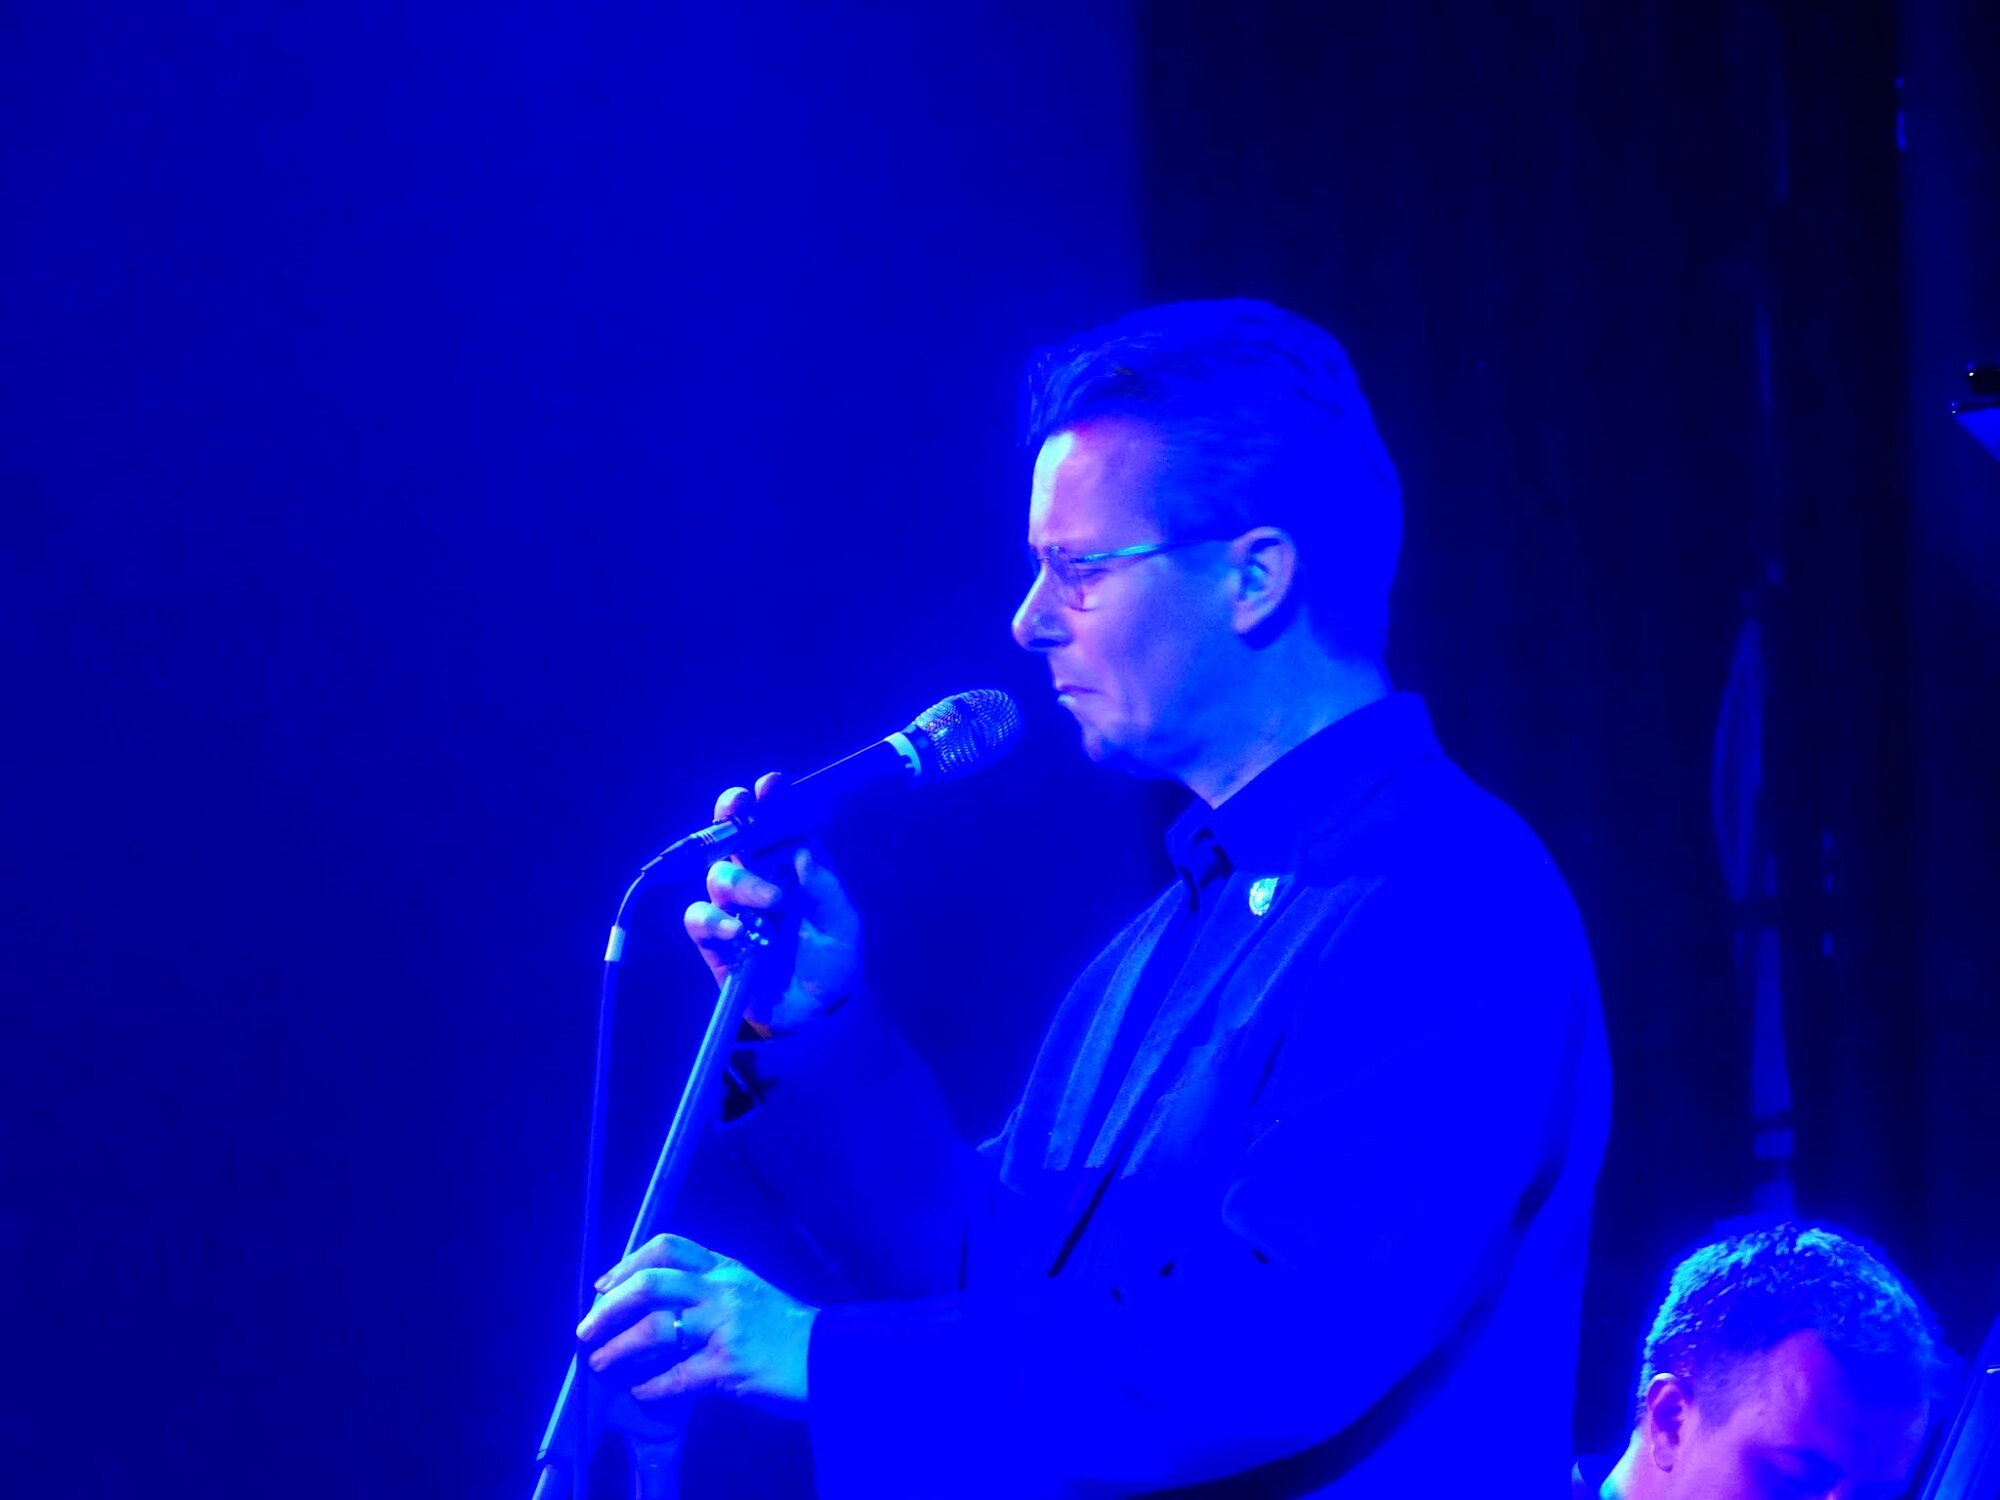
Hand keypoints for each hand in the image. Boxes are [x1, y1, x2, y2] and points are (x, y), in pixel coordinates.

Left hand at [576, 1233, 816, 1417]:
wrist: (831, 1360)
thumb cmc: (787, 1332)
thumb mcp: (750, 1295)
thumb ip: (709, 1293)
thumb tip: (654, 1309)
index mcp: (726, 1269)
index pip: (668, 1247)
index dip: (627, 1264)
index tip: (603, 1287)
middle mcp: (723, 1290)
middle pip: (651, 1284)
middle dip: (610, 1308)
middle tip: (587, 1329)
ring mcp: (727, 1326)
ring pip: (656, 1329)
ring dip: (618, 1349)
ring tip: (601, 1364)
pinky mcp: (730, 1364)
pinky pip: (675, 1376)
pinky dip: (650, 1387)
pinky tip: (641, 1393)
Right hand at [682, 773, 862, 1033]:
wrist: (816, 1018)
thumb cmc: (832, 963)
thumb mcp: (843, 926)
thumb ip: (825, 888)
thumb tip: (803, 849)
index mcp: (793, 866)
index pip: (777, 824)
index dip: (771, 800)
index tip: (772, 786)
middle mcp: (760, 878)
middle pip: (735, 834)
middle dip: (733, 814)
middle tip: (740, 806)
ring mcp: (734, 908)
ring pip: (719, 873)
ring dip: (743, 880)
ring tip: (774, 905)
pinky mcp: (713, 940)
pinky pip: (699, 917)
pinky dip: (714, 919)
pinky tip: (738, 933)